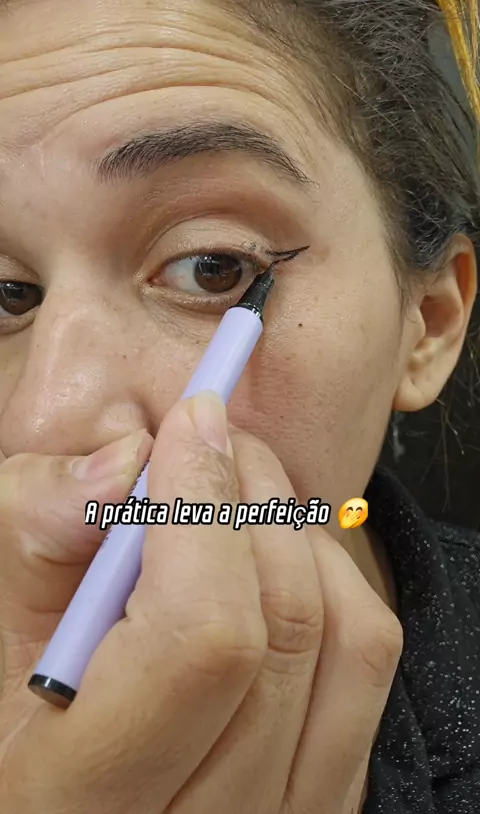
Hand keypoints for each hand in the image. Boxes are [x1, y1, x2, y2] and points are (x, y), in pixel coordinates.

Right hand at [0, 390, 401, 813]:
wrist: (68, 788)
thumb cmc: (21, 702)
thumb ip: (39, 532)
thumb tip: (123, 463)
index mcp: (89, 793)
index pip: (200, 638)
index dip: (202, 511)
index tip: (190, 426)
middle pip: (282, 626)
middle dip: (252, 499)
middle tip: (215, 442)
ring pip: (344, 639)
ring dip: (294, 534)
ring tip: (238, 497)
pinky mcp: (320, 792)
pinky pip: (364, 667)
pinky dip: (331, 581)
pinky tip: (271, 559)